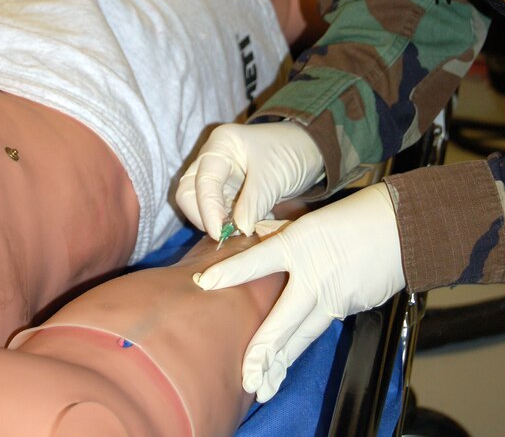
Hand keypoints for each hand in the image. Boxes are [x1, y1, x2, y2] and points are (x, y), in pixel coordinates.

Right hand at [175, 122, 323, 238]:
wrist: (310, 150)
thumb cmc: (290, 151)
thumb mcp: (273, 177)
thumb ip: (253, 203)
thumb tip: (237, 230)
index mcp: (220, 144)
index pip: (203, 180)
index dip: (208, 209)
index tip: (219, 233)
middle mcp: (212, 158)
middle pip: (189, 192)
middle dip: (204, 216)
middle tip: (227, 235)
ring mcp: (218, 176)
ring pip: (200, 205)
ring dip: (217, 222)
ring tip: (241, 232)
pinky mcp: (227, 191)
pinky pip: (218, 212)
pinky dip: (228, 223)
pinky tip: (247, 228)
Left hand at [194, 183, 404, 401]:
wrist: (399, 229)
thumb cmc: (352, 219)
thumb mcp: (309, 220)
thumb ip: (278, 233)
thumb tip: (251, 233)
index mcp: (299, 244)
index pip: (259, 259)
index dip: (232, 271)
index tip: (206, 282)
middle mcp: (313, 274)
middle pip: (284, 318)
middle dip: (264, 350)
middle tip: (247, 377)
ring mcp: (334, 296)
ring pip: (303, 335)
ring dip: (283, 362)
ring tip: (264, 386)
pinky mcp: (349, 308)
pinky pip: (319, 327)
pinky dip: (302, 344)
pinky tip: (286, 362)